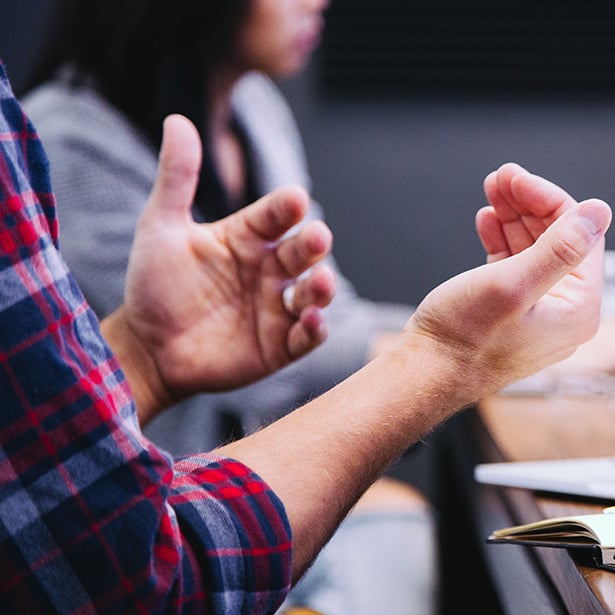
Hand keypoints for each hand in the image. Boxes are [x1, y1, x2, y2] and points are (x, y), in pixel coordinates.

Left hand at [106, 115, 335, 417]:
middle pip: (302, 252)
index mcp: (248, 237)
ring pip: (313, 292)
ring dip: (323, 287)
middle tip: (316, 237)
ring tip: (320, 282)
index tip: (293, 198)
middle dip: (313, 244)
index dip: (286, 207)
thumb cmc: (154, 285)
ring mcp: (277, 307)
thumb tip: (177, 120)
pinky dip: (315, 329)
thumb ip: (176, 177)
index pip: (276, 215)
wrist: (145, 348)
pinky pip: (306, 336)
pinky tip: (311, 321)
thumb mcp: (160, 227)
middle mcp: (269, 269)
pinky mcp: (280, 346)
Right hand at [400, 163, 611, 399]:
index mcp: (579, 309)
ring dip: (514, 216)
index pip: (580, 236)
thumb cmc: (465, 338)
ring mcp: (539, 313)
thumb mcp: (513, 284)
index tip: (516, 178)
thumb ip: (560, 248)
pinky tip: (487, 220)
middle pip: (559, 239)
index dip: (549, 200)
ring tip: (491, 189)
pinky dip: (503, 239)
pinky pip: (516, 265)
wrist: (424, 375)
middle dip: (529, 204)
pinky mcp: (512, 312)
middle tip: (500, 176)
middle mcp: (566, 313)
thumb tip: (600, 211)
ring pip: (535, 249)